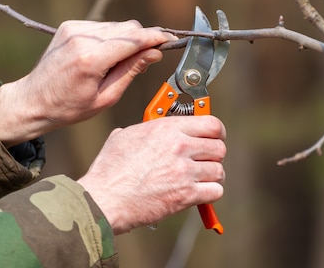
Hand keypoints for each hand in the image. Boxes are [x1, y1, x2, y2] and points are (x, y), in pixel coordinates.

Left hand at [0, 20, 173, 144]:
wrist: (33, 100)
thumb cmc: (68, 106)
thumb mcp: (106, 97)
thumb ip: (131, 71)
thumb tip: (154, 53)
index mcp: (90, 59)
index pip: (133, 39)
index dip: (155, 37)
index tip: (170, 39)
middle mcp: (81, 38)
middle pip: (128, 28)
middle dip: (143, 39)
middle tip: (150, 57)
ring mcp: (74, 29)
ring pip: (117, 26)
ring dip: (127, 39)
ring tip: (120, 63)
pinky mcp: (70, 26)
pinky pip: (103, 27)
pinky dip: (111, 38)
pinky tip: (105, 56)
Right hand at [77, 115, 226, 233]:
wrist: (105, 199)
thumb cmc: (109, 170)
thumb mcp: (125, 136)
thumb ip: (146, 129)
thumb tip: (151, 129)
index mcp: (167, 128)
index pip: (211, 123)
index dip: (217, 131)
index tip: (216, 136)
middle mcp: (179, 146)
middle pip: (219, 147)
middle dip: (214, 154)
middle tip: (206, 159)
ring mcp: (184, 171)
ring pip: (219, 170)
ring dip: (212, 175)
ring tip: (200, 178)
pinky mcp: (186, 195)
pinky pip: (216, 191)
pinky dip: (210, 193)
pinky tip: (199, 192)